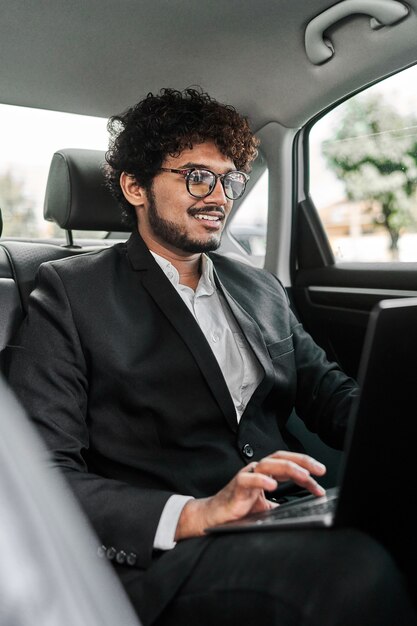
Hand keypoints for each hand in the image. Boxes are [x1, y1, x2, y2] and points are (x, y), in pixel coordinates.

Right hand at [175, 450, 325, 539]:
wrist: (214, 517)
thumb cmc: (238, 509)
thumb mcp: (266, 507)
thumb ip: (281, 503)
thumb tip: (302, 507)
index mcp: (265, 473)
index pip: (288, 464)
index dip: (306, 470)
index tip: (321, 479)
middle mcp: (257, 470)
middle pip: (281, 458)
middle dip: (303, 462)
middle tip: (320, 470)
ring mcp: (246, 476)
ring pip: (268, 465)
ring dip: (288, 469)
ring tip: (304, 475)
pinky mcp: (236, 487)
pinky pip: (248, 480)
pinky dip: (261, 480)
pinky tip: (273, 485)